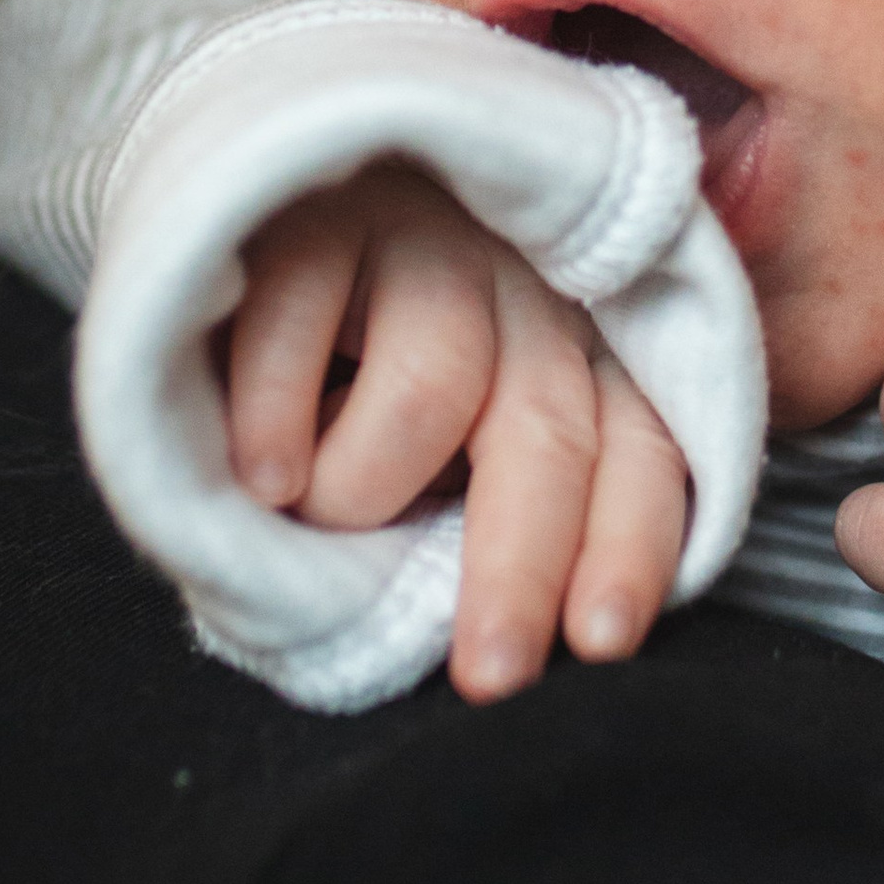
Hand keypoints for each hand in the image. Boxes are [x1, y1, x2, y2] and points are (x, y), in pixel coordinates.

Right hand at [226, 162, 690, 703]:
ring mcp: (424, 238)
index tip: (602, 644)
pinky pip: (304, 324)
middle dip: (523, 571)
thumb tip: (496, 631)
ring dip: (360, 488)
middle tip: (490, 675)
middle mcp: (523, 290)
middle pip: (549, 436)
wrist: (243, 208)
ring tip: (302, 509)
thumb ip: (473, 508)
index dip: (631, 548)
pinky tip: (258, 468)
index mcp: (575, 353)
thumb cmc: (343, 369)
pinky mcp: (318, 212)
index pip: (639, 452)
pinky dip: (273, 417)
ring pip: (434, 389)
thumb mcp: (433, 445)